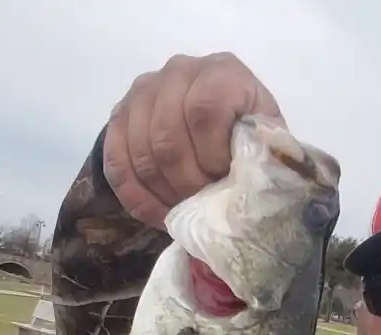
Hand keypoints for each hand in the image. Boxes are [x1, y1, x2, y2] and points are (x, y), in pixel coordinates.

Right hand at [103, 52, 283, 228]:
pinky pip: (116, 163)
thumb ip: (256, 156)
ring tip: (185, 211)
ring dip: (164, 194)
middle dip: (186, 184)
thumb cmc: (249, 140)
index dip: (212, 155)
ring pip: (141, 154)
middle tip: (202, 205)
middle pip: (167, 137)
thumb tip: (241, 190)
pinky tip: (159, 215)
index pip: (203, 111)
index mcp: (221, 72)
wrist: (224, 126)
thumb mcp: (264, 143)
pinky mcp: (120, 117)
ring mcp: (143, 93)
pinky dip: (136, 197)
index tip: (224, 180)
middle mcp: (178, 72)